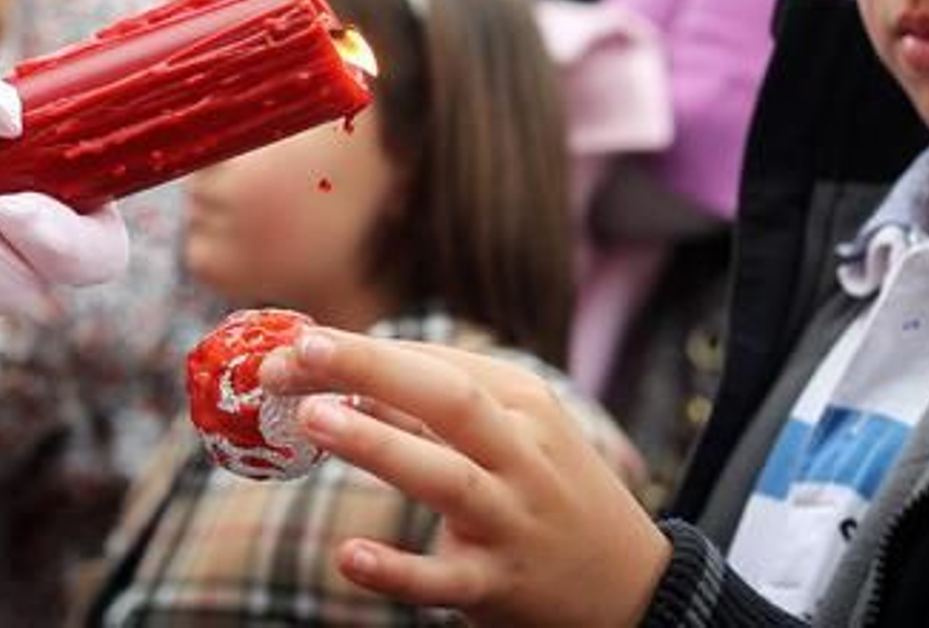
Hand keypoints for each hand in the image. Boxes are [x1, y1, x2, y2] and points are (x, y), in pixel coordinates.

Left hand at [260, 329, 670, 627]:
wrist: (631, 587)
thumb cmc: (552, 494)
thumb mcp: (513, 437)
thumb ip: (432, 413)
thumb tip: (342, 383)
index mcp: (525, 406)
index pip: (439, 365)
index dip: (365, 352)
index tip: (296, 343)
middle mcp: (522, 456)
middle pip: (448, 400)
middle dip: (372, 370)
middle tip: (297, 353)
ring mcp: (512, 521)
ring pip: (447, 478)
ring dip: (379, 445)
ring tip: (312, 418)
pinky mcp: (498, 585)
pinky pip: (443, 578)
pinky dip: (397, 570)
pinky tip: (348, 556)